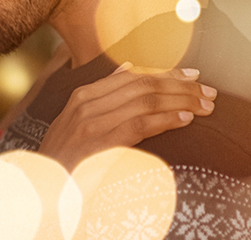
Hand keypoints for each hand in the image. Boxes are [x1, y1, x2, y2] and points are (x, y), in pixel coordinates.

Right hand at [38, 63, 217, 170]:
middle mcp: (87, 104)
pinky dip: (165, 120)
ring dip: (180, 102)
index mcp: (83, 95)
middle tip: (208, 92)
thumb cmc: (64, 154)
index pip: (133, 76)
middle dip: (180, 86)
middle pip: (143, 85)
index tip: (192, 76)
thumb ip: (102, 95)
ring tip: (204, 106)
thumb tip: (129, 67)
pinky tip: (185, 120)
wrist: (42, 182)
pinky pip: (139, 125)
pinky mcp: (99, 142)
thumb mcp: (76, 119)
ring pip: (145, 101)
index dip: (167, 73)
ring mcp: (91, 122)